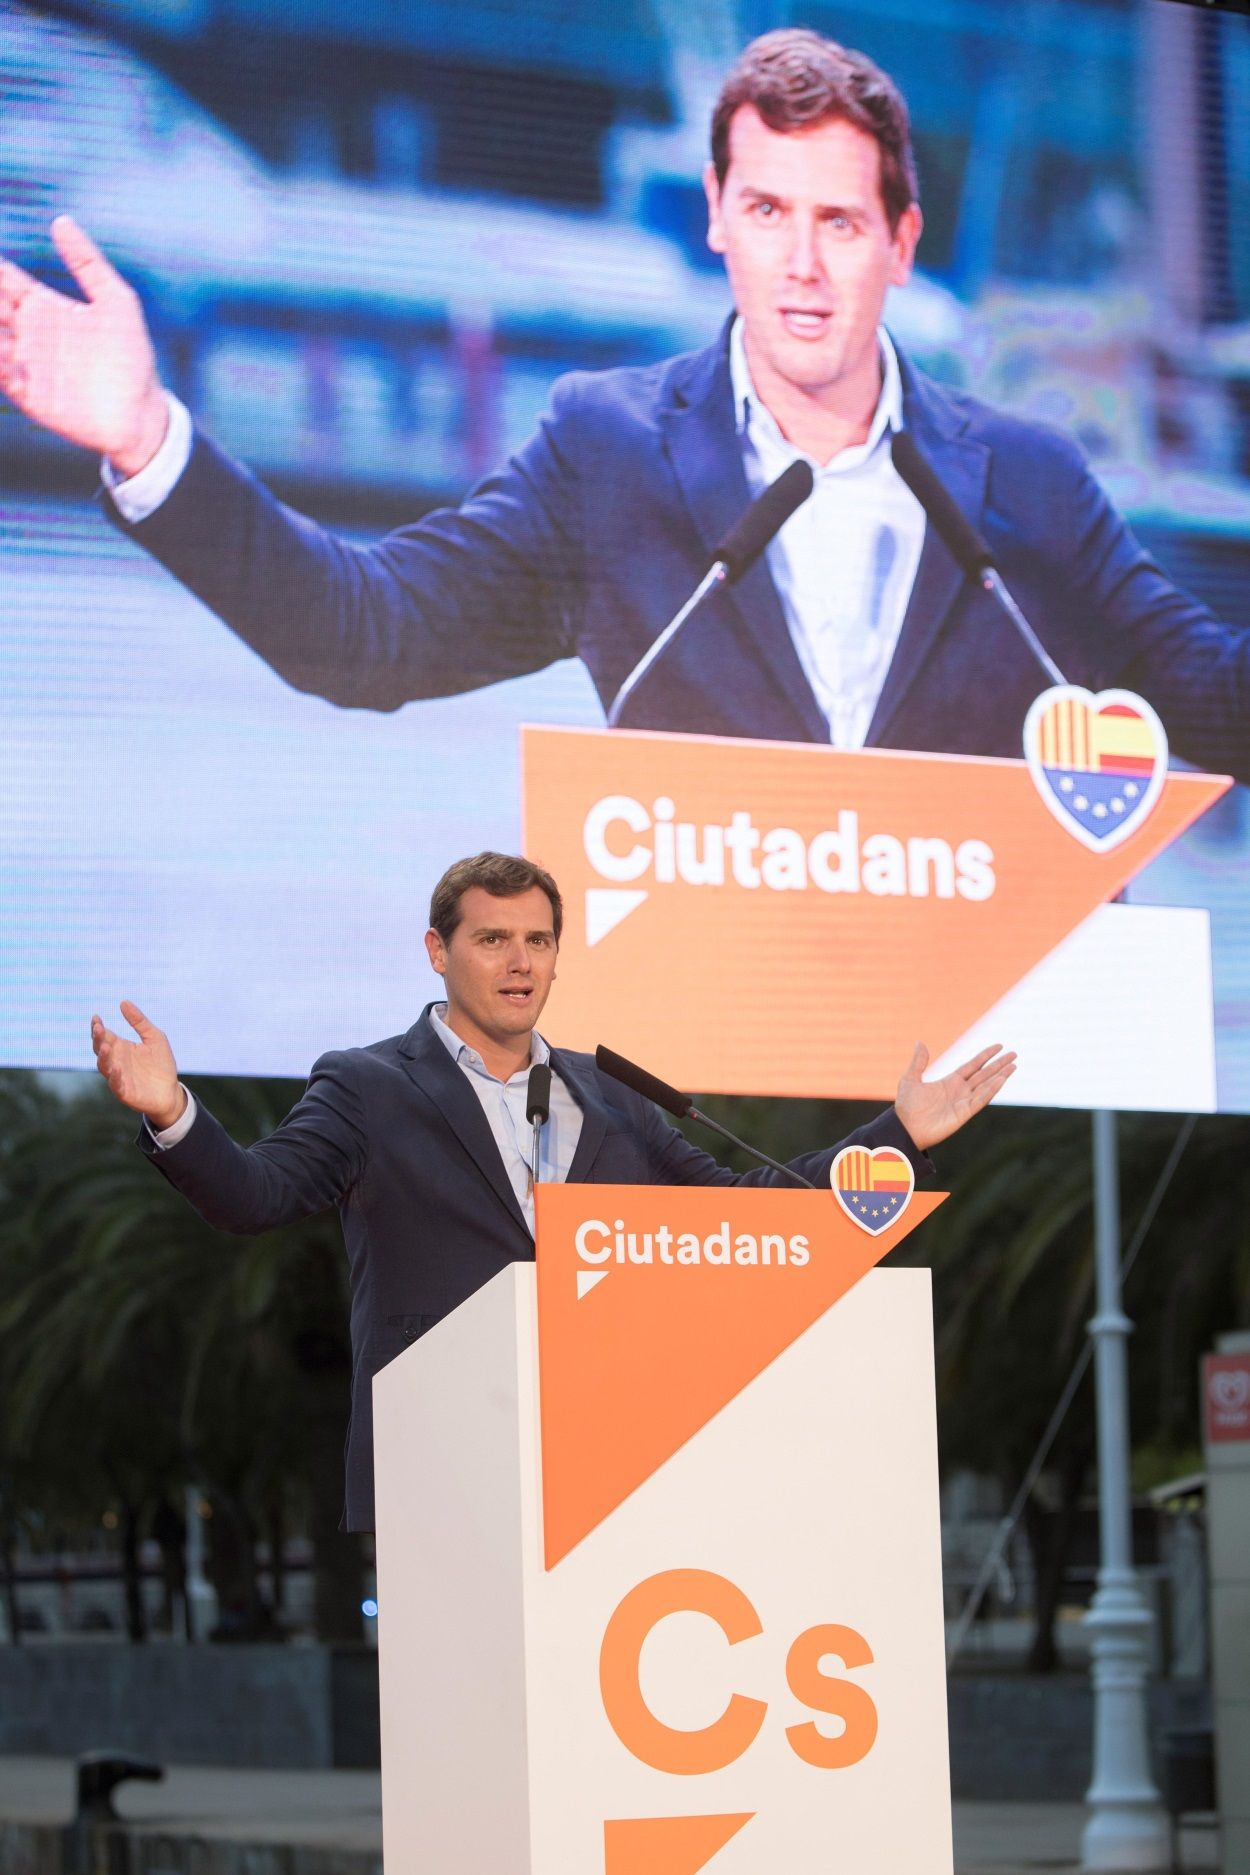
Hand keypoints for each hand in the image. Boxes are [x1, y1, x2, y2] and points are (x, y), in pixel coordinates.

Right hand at [0, 216, 167, 473]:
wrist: (140, 413)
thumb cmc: (131, 355)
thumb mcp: (116, 301)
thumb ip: (87, 263)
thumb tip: (60, 221)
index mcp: (45, 307)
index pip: (6, 280)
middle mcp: (30, 333)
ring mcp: (26, 364)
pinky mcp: (28, 395)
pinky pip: (2, 374)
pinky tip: (1, 350)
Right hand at [91, 1001, 184, 1129]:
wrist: (170, 1091)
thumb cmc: (161, 1063)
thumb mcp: (154, 1037)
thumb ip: (139, 1022)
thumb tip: (123, 1002)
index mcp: (120, 1047)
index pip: (104, 1035)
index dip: (98, 1027)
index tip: (96, 1017)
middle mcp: (115, 1061)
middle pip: (100, 1049)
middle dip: (98, 1039)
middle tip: (98, 1029)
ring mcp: (118, 1077)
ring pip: (104, 1066)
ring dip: (104, 1057)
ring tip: (106, 1046)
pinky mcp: (124, 1092)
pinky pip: (116, 1084)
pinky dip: (114, 1077)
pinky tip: (117, 1068)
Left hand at [894, 1041, 1015, 1152]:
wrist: (906, 1128)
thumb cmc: (907, 1107)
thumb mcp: (911, 1079)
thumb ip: (919, 1062)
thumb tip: (920, 1042)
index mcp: (950, 1082)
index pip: (973, 1065)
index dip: (985, 1056)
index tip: (999, 1046)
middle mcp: (960, 1091)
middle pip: (984, 1074)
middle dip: (999, 1064)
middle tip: (1014, 1054)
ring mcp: (964, 1102)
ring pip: (987, 1085)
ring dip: (1000, 1076)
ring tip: (1014, 1065)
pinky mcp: (964, 1113)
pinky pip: (981, 1099)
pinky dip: (992, 1089)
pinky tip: (1001, 1080)